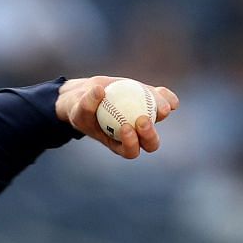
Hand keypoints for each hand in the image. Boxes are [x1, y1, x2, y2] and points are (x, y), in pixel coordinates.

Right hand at [56, 76, 177, 158]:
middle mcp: (136, 134)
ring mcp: (146, 116)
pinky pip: (162, 99)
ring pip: (159, 119)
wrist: (91, 92)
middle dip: (149, 134)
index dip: (131, 143)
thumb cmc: (80, 107)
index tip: (125, 127)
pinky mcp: (150, 99)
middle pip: (150, 142)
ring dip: (161, 111)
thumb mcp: (77, 108)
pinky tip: (161, 91)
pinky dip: (165, 96)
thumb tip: (99, 91)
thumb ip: (86, 103)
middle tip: (142, 120)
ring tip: (155, 100)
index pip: (130, 151)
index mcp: (119, 144)